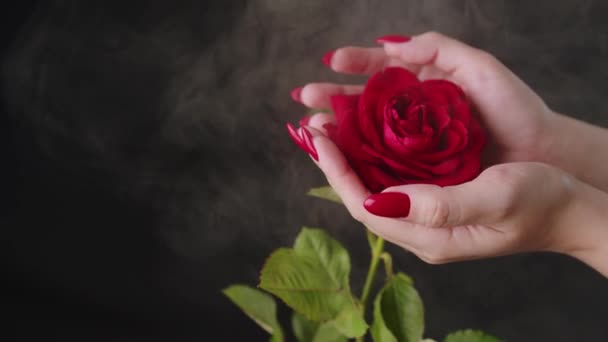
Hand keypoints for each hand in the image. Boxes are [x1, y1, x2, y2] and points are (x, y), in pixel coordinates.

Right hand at [294, 31, 555, 166]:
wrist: (540, 152)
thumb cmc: (512, 107)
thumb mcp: (478, 67)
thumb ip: (437, 48)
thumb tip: (390, 45)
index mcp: (422, 83)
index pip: (379, 68)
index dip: (353, 64)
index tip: (331, 62)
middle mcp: (411, 112)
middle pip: (363, 103)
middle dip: (332, 99)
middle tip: (305, 99)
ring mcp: (413, 143)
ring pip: (365, 134)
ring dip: (337, 130)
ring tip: (314, 129)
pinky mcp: (417, 170)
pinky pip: (381, 162)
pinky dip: (358, 159)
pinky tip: (339, 157)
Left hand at [302, 124, 607, 274]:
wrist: (571, 211)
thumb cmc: (542, 202)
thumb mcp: (496, 198)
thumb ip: (440, 206)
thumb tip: (379, 200)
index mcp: (431, 237)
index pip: (366, 207)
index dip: (337, 172)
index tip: (319, 137)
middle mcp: (422, 233)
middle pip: (363, 199)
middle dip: (335, 163)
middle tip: (315, 125)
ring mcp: (429, 222)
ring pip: (375, 190)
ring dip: (350, 159)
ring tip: (331, 126)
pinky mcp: (438, 207)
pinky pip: (393, 184)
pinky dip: (374, 160)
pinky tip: (367, 138)